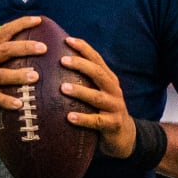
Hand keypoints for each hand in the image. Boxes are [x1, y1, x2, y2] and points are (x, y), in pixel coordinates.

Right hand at [0, 15, 45, 121]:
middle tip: (44, 48)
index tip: (38, 20)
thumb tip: (36, 48)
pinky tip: (19, 104)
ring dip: (17, 75)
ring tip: (35, 77)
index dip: (21, 24)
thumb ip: (5, 55)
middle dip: (24, 47)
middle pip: (4, 50)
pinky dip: (6, 100)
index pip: (4, 32)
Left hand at [59, 36, 136, 157]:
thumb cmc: (102, 110)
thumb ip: (82, 80)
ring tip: (62, 88)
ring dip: (80, 91)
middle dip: (81, 65)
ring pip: (97, 97)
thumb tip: (53, 63)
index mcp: (108, 79)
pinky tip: (69, 117)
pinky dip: (83, 119)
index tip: (67, 40)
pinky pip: (97, 121)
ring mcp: (114, 108)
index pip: (96, 60)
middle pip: (98, 74)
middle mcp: (113, 90)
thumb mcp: (96, 92)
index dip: (83, 49)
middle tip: (62, 60)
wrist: (124, 137)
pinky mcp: (112, 125)